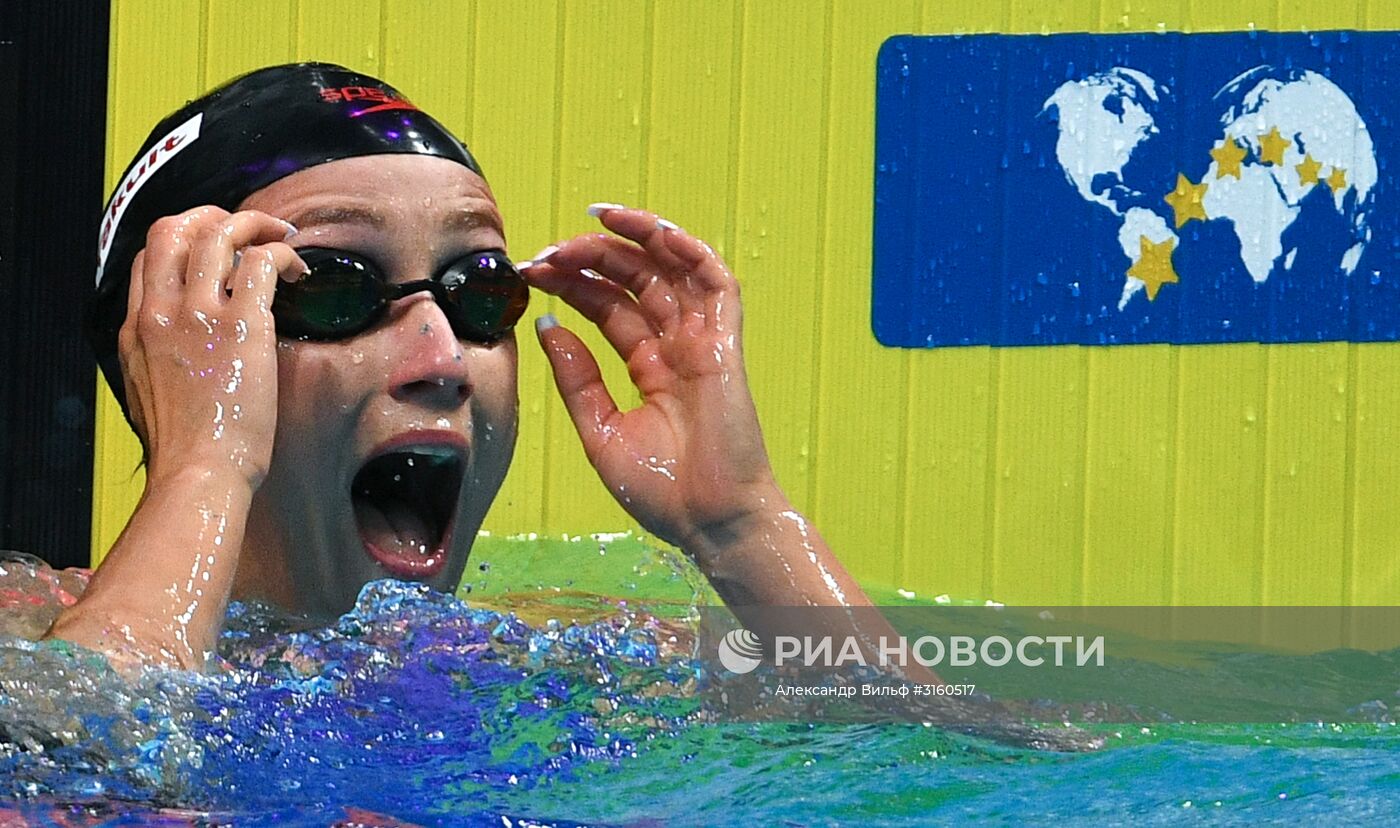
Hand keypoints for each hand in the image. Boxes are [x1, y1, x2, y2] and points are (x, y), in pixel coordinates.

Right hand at [119, 207, 306, 488]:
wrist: (198, 472)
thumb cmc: (185, 450)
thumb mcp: (148, 397)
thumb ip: (159, 362)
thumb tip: (180, 355)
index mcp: (137, 329)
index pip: (147, 259)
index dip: (183, 242)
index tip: (215, 249)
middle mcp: (162, 312)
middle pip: (172, 230)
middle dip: (211, 215)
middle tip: (247, 227)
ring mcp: (199, 315)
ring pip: (218, 235)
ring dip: (254, 225)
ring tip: (281, 237)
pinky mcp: (242, 325)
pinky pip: (261, 263)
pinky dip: (283, 255)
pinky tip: (299, 270)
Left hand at [522, 206, 783, 555]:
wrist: (710, 523)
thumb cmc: (663, 492)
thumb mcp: (599, 430)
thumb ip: (576, 378)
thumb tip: (548, 326)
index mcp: (650, 369)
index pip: (611, 309)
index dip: (574, 284)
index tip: (533, 273)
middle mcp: (677, 349)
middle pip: (636, 282)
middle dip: (592, 259)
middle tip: (548, 253)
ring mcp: (703, 345)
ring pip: (673, 271)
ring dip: (636, 239)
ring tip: (593, 221)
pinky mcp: (725, 347)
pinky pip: (717, 284)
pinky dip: (690, 250)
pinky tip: (652, 231)